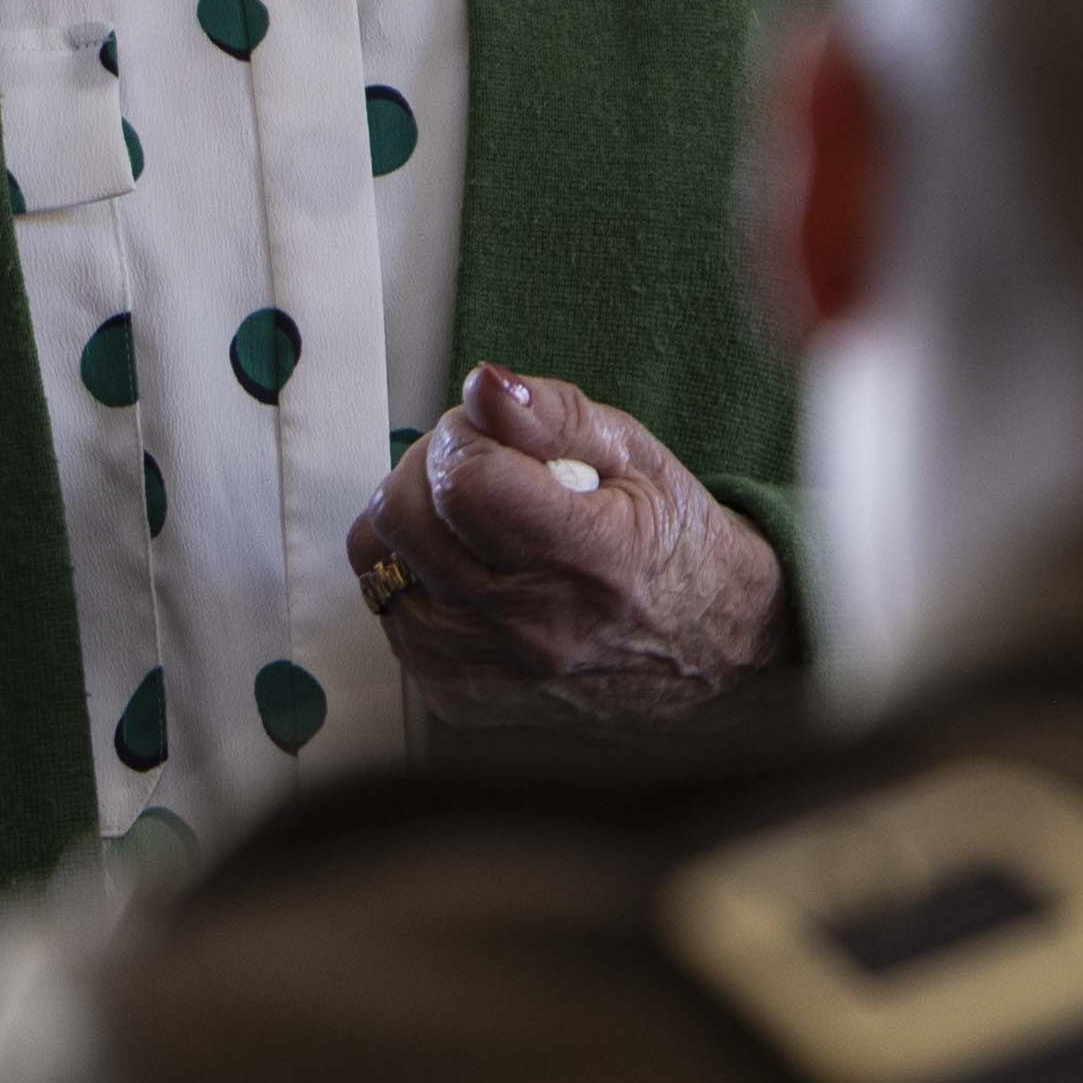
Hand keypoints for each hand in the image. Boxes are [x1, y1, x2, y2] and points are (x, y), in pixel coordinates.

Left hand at [358, 364, 786, 732]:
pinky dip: (418, 574)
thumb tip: (482, 387)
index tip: (493, 436)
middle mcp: (534, 629)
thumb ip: (554, 414)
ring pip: (379, 560)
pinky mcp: (458, 694)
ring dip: (417, 521)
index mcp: (592, 560)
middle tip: (485, 469)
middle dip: (429, 468)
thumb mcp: (637, 457)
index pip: (464, 482)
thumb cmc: (672, 546)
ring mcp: (489, 670)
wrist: (704, 651)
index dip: (463, 437)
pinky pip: (389, 608)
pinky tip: (474, 570)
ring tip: (478, 521)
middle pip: (403, 516)